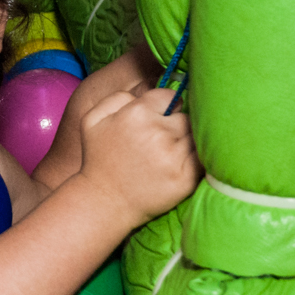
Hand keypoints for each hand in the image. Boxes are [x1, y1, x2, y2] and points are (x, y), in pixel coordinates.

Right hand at [78, 87, 201, 228]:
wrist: (104, 202)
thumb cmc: (98, 159)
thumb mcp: (91, 120)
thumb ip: (116, 97)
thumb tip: (145, 93)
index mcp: (136, 114)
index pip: (169, 96)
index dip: (165, 106)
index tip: (160, 117)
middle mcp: (157, 132)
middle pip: (185, 116)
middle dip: (177, 124)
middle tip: (164, 138)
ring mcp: (174, 156)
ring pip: (195, 136)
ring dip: (187, 141)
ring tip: (171, 152)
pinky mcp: (186, 178)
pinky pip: (204, 157)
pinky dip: (198, 158)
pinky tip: (183, 162)